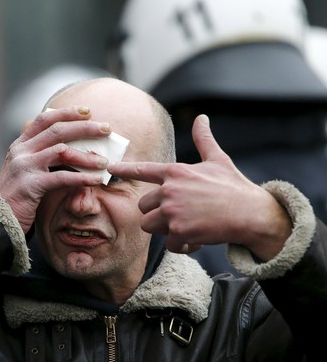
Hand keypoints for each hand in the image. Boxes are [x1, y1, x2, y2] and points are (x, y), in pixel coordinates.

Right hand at [0, 107, 110, 232]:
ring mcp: (24, 167)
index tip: (88, 111)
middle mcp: (21, 151)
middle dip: (85, 127)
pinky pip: (61, 177)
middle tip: (106, 128)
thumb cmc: (16, 198)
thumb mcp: (25, 171)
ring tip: (104, 162)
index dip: (67, 112)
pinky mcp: (30, 185)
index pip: (44, 119)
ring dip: (86, 155)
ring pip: (62, 151)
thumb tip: (73, 150)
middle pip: (57, 130)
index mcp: (20, 145)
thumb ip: (42, 157)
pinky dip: (82, 178)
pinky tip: (96, 180)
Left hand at [108, 114, 290, 259]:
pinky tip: (197, 239)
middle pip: (143, 205)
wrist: (252, 213)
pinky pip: (168, 243)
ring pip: (149, 225)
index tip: (110, 168)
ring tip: (187, 226)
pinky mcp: (178, 231)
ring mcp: (172, 211)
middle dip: (156, 212)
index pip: (142, 170)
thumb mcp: (217, 159)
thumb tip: (201, 117)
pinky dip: (181, 245)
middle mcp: (169, 190)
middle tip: (180, 213)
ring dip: (164, 229)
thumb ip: (203, 140)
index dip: (124, 169)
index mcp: (175, 172)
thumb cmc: (234, 186)